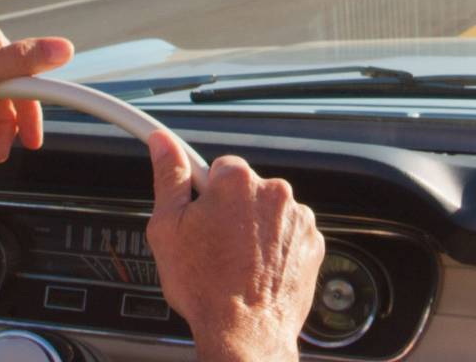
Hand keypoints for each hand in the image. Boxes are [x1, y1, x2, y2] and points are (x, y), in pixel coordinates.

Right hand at [144, 131, 324, 361]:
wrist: (245, 334)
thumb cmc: (205, 287)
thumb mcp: (168, 229)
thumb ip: (168, 177)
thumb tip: (162, 142)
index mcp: (237, 181)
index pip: (218, 167)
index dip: (205, 194)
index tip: (201, 213)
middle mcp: (275, 193)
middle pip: (247, 189)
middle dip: (231, 210)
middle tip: (213, 245)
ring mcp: (299, 219)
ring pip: (269, 212)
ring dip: (255, 229)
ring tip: (237, 263)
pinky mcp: (313, 243)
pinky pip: (290, 235)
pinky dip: (277, 247)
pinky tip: (257, 270)